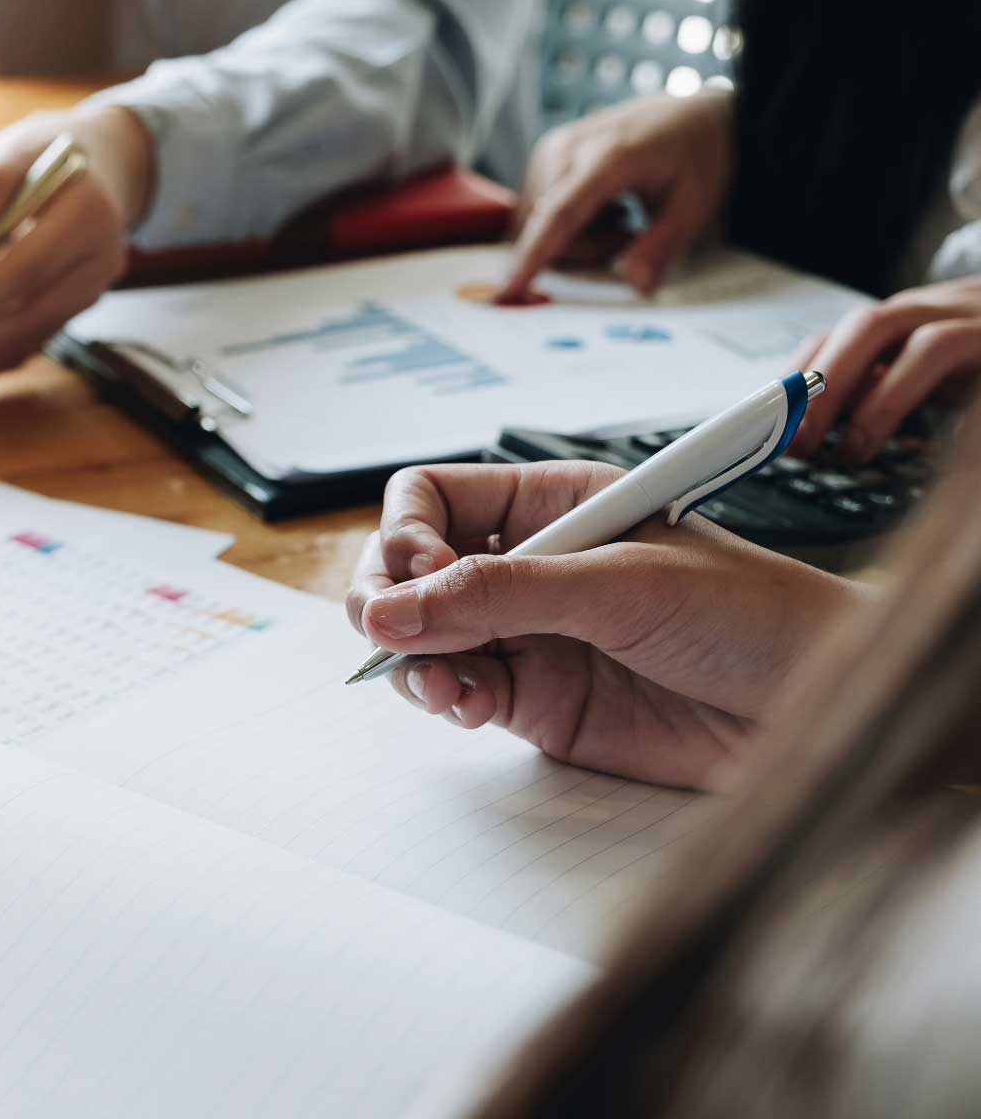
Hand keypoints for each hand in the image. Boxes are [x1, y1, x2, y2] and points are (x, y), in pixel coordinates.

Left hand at [0, 105, 152, 378]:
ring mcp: (93, 288)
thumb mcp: (15, 149)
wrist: (101, 167)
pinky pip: (35, 338)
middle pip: (31, 312)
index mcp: (88, 216)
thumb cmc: (47, 156)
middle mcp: (99, 261)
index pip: (26, 269)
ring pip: (34, 334)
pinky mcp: (78, 304)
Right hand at [344, 461, 868, 788]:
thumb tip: (391, 610)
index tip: (420, 574)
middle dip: (389, 600)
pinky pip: (455, 691)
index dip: (408, 533)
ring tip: (445, 689)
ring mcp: (526, 634)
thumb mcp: (621, 586)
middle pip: (408, 569)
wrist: (818, 709)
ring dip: (411, 661)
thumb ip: (501, 594)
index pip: (434, 497)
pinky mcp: (535, 700)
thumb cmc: (750, 617)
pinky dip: (443, 699)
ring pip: (419, 636)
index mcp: (551, 504)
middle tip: (393, 636)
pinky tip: (469, 709)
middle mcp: (527, 565)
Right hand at [499, 91, 733, 301]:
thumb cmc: (700, 154)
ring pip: (538, 222)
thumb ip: (661, 247)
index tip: (507, 292)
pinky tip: (602, 207)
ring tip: (619, 216)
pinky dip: (567, 221)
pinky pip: (539, 208)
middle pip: (548, 228)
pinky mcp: (548, 153)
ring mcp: (553, 148)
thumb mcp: (695, 205)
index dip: (532, 258)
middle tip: (630, 233)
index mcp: (606, 158)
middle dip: (585, 249)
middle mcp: (568, 148)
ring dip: (575, 236)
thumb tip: (634, 284)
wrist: (700, 114)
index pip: (557, 216)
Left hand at [786, 277, 980, 462]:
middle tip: (800, 442)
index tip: (767, 422)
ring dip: (883, 400)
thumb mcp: (925, 366)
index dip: (797, 374)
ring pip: (931, 345)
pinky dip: (959, 411)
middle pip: (873, 326)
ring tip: (855, 451)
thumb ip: (878, 381)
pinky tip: (944, 444)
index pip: (839, 334)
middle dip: (826, 383)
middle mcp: (944, 309)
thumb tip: (812, 422)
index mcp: (910, 316)